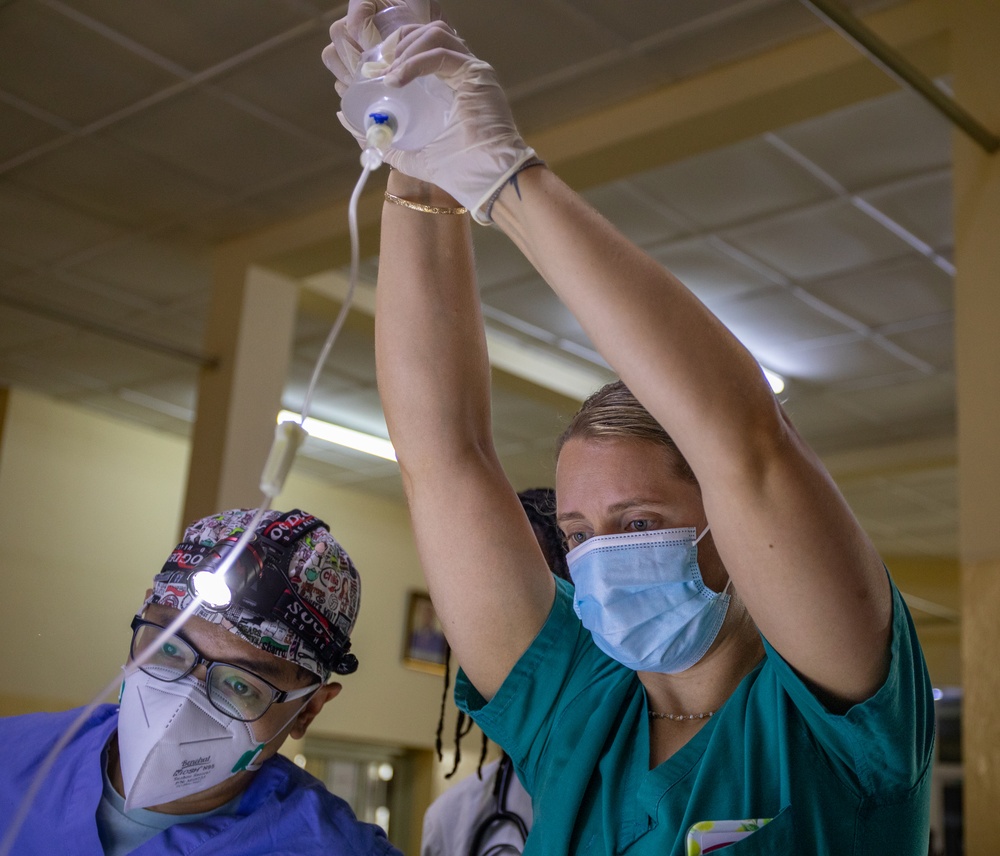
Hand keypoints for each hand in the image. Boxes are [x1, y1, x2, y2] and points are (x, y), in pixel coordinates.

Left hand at [323, 3, 536, 222]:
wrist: (486, 182)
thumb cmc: (457, 171)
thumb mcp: (408, 152)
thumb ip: (381, 136)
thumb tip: (345, 118)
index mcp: (448, 83)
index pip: (419, 47)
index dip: (393, 51)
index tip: (371, 70)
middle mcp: (461, 71)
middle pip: (424, 33)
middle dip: (395, 44)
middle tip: (375, 69)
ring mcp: (470, 70)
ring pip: (434, 34)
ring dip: (404, 50)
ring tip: (387, 75)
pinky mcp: (476, 75)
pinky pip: (440, 54)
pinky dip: (413, 63)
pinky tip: (396, 79)